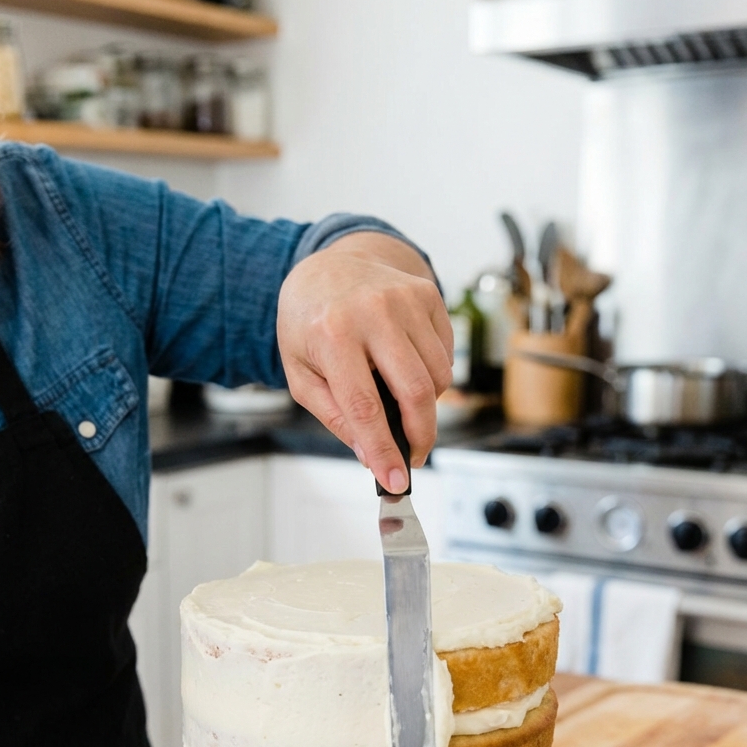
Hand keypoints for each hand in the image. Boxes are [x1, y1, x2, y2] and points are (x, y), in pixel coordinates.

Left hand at [277, 232, 452, 491]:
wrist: (329, 265)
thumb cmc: (310, 323)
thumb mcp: (301, 372)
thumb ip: (333, 416)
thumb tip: (370, 455)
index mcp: (332, 334)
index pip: (365, 407)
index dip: (383, 450)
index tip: (395, 480)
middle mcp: (373, 312)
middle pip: (415, 392)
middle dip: (420, 436)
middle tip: (414, 457)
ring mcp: (405, 300)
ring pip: (438, 376)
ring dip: (426, 405)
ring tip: (399, 402)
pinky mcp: (428, 296)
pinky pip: (446, 355)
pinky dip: (433, 376)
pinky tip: (406, 369)